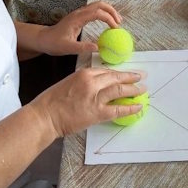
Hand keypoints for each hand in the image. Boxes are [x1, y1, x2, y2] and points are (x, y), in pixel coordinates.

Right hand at [30, 68, 145, 137]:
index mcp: (84, 73)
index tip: (127, 74)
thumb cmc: (52, 100)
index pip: (107, 71)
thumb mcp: (69, 82)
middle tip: (141, 77)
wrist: (44, 116)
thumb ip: (84, 81)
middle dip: (130, 77)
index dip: (119, 73)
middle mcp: (92, 82)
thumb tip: (98, 85)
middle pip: (116, 78)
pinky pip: (118, 109)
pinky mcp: (96, 112)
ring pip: (119, 90)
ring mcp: (95, 97)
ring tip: (142, 90)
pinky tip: (138, 107)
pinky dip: (130, 108)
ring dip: (133, 90)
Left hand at [36, 1, 121, 55]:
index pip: (97, 13)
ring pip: (98, 5)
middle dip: (112, 11)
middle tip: (119, 22)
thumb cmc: (54, 43)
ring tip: (116, 21)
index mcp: (77, 18)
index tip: (115, 28)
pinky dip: (104, 13)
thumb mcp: (68, 48)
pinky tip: (107, 21)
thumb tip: (98, 47)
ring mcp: (79, 13)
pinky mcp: (79, 16)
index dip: (109, 18)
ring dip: (109, 11)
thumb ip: (82, 47)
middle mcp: (79, 13)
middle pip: (100, 4)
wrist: (44, 39)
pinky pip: (94, 10)